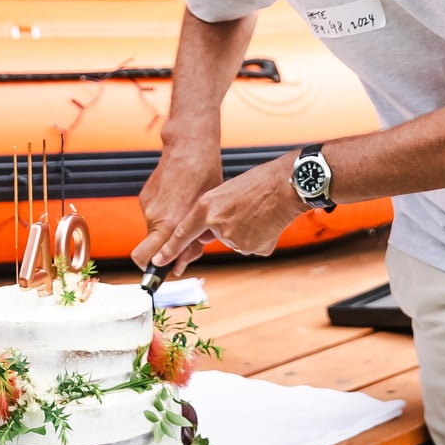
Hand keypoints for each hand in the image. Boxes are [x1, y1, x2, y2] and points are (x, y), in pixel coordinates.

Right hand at [132, 138, 223, 273]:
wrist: (189, 148)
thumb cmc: (204, 179)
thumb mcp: (205, 213)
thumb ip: (193, 241)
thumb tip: (182, 262)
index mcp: (169, 224)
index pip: (145, 259)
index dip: (152, 270)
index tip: (160, 274)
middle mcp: (154, 217)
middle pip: (149, 249)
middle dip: (161, 253)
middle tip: (182, 245)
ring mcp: (147, 206)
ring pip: (153, 232)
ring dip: (167, 232)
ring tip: (186, 215)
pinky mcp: (145, 197)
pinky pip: (153, 216)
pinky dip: (165, 216)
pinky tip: (180, 202)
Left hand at [146, 151, 303, 274]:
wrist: (285, 187)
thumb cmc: (259, 183)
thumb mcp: (226, 191)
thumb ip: (214, 212)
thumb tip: (212, 232)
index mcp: (206, 207)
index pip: (183, 233)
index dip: (170, 249)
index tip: (158, 260)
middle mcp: (216, 225)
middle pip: (218, 237)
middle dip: (230, 228)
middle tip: (246, 209)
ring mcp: (234, 239)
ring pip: (238, 243)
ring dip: (248, 232)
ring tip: (259, 212)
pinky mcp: (252, 248)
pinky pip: (254, 247)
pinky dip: (262, 238)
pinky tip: (268, 222)